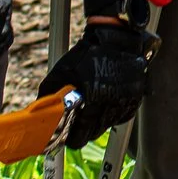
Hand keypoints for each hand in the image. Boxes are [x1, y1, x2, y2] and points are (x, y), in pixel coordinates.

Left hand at [39, 19, 156, 144]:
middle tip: (78, 132)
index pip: (83, 131)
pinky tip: (105, 109)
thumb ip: (51, 94)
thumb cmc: (85, 54)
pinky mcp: (136, 95)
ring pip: (111, 123)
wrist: (116, 37)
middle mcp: (113, 100)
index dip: (75, 139)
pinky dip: (114, 116)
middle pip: (97, 130)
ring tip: (91, 119)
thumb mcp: (62, 72)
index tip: (70, 140)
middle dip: (86, 133)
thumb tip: (40, 113)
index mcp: (94, 96)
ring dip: (100, 124)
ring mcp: (127, 98)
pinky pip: (124, 115)